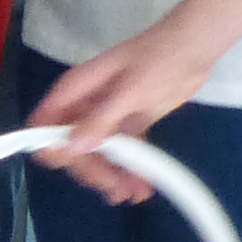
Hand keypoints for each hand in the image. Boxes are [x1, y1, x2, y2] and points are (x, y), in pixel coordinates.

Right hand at [33, 29, 207, 203]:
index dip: (54, 147)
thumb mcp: (129, 89)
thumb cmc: (158, 58)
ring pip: (98, 155)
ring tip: (130, 194)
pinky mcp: (129, 125)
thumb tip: (73, 148)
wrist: (195, 47)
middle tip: (114, 188)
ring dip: (111, 176)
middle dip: (91, 170)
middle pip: (73, 147)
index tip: (75, 166)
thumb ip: (101, 119)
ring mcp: (107, 117)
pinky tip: (140, 187)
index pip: (46, 124)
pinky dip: (129, 170)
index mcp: (75, 91)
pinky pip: (122, 153)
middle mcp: (86, 106)